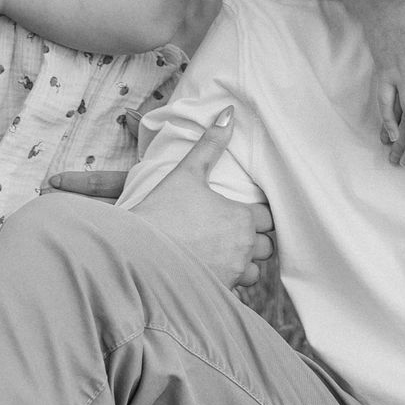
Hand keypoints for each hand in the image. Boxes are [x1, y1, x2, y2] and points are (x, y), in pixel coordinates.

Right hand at [126, 107, 274, 290]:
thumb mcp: (187, 172)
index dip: (253, 213)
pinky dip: (230, 280)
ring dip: (244, 261)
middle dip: (253, 238)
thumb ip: (210, 143)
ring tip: (222, 251)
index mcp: (242, 218)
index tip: (236, 210)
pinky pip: (238, 288)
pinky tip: (211, 270)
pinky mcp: (220, 291)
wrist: (137, 254)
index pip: (266, 216)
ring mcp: (233, 272)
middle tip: (229, 230)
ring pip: (255, 270)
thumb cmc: (162, 211)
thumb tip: (228, 113)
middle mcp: (244, 247)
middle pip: (266, 245)